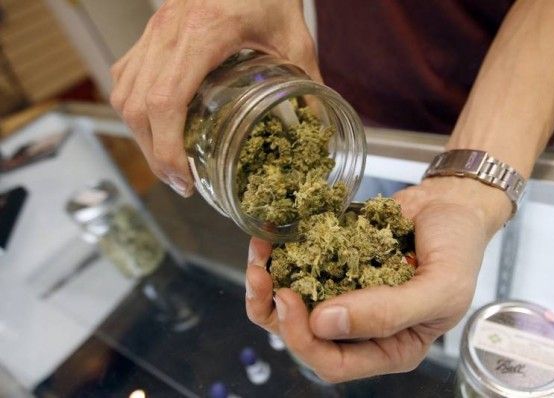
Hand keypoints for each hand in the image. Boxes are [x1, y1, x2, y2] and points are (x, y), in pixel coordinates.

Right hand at [110, 0, 319, 196]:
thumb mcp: (294, 34)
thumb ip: (307, 79)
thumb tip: (318, 123)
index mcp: (204, 33)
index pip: (165, 101)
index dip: (166, 148)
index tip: (183, 178)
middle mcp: (168, 32)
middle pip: (137, 106)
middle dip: (153, 153)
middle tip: (180, 181)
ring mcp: (154, 30)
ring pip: (123, 93)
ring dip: (140, 134)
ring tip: (167, 161)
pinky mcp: (151, 30)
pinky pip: (125, 74)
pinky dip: (133, 107)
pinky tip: (156, 125)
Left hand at [245, 177, 510, 381]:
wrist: (453, 204)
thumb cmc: (459, 250)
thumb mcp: (440, 288)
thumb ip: (389, 312)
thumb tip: (324, 322)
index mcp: (390, 347)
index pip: (336, 363)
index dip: (305, 340)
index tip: (290, 300)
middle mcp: (360, 327)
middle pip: (304, 339)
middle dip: (277, 313)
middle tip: (264, 278)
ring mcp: (343, 294)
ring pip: (292, 307)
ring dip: (267, 287)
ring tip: (258, 258)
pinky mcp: (331, 264)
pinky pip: (297, 270)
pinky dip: (278, 258)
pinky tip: (268, 240)